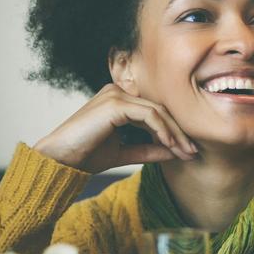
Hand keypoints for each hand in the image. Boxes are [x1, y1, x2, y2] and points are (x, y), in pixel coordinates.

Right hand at [33, 84, 195, 172]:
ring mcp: (116, 95)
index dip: (174, 130)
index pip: (156, 111)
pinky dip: (162, 130)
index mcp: (120, 100)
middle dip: (179, 131)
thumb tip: (176, 151)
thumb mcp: (125, 152)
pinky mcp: (115, 103)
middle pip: (160, 109)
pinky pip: (148, 115)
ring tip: (186, 152)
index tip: (189, 151)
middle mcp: (118, 92)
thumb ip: (149, 149)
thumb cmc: (86, 156)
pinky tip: (170, 145)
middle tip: (193, 152)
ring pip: (158, 111)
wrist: (59, 161)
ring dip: (175, 133)